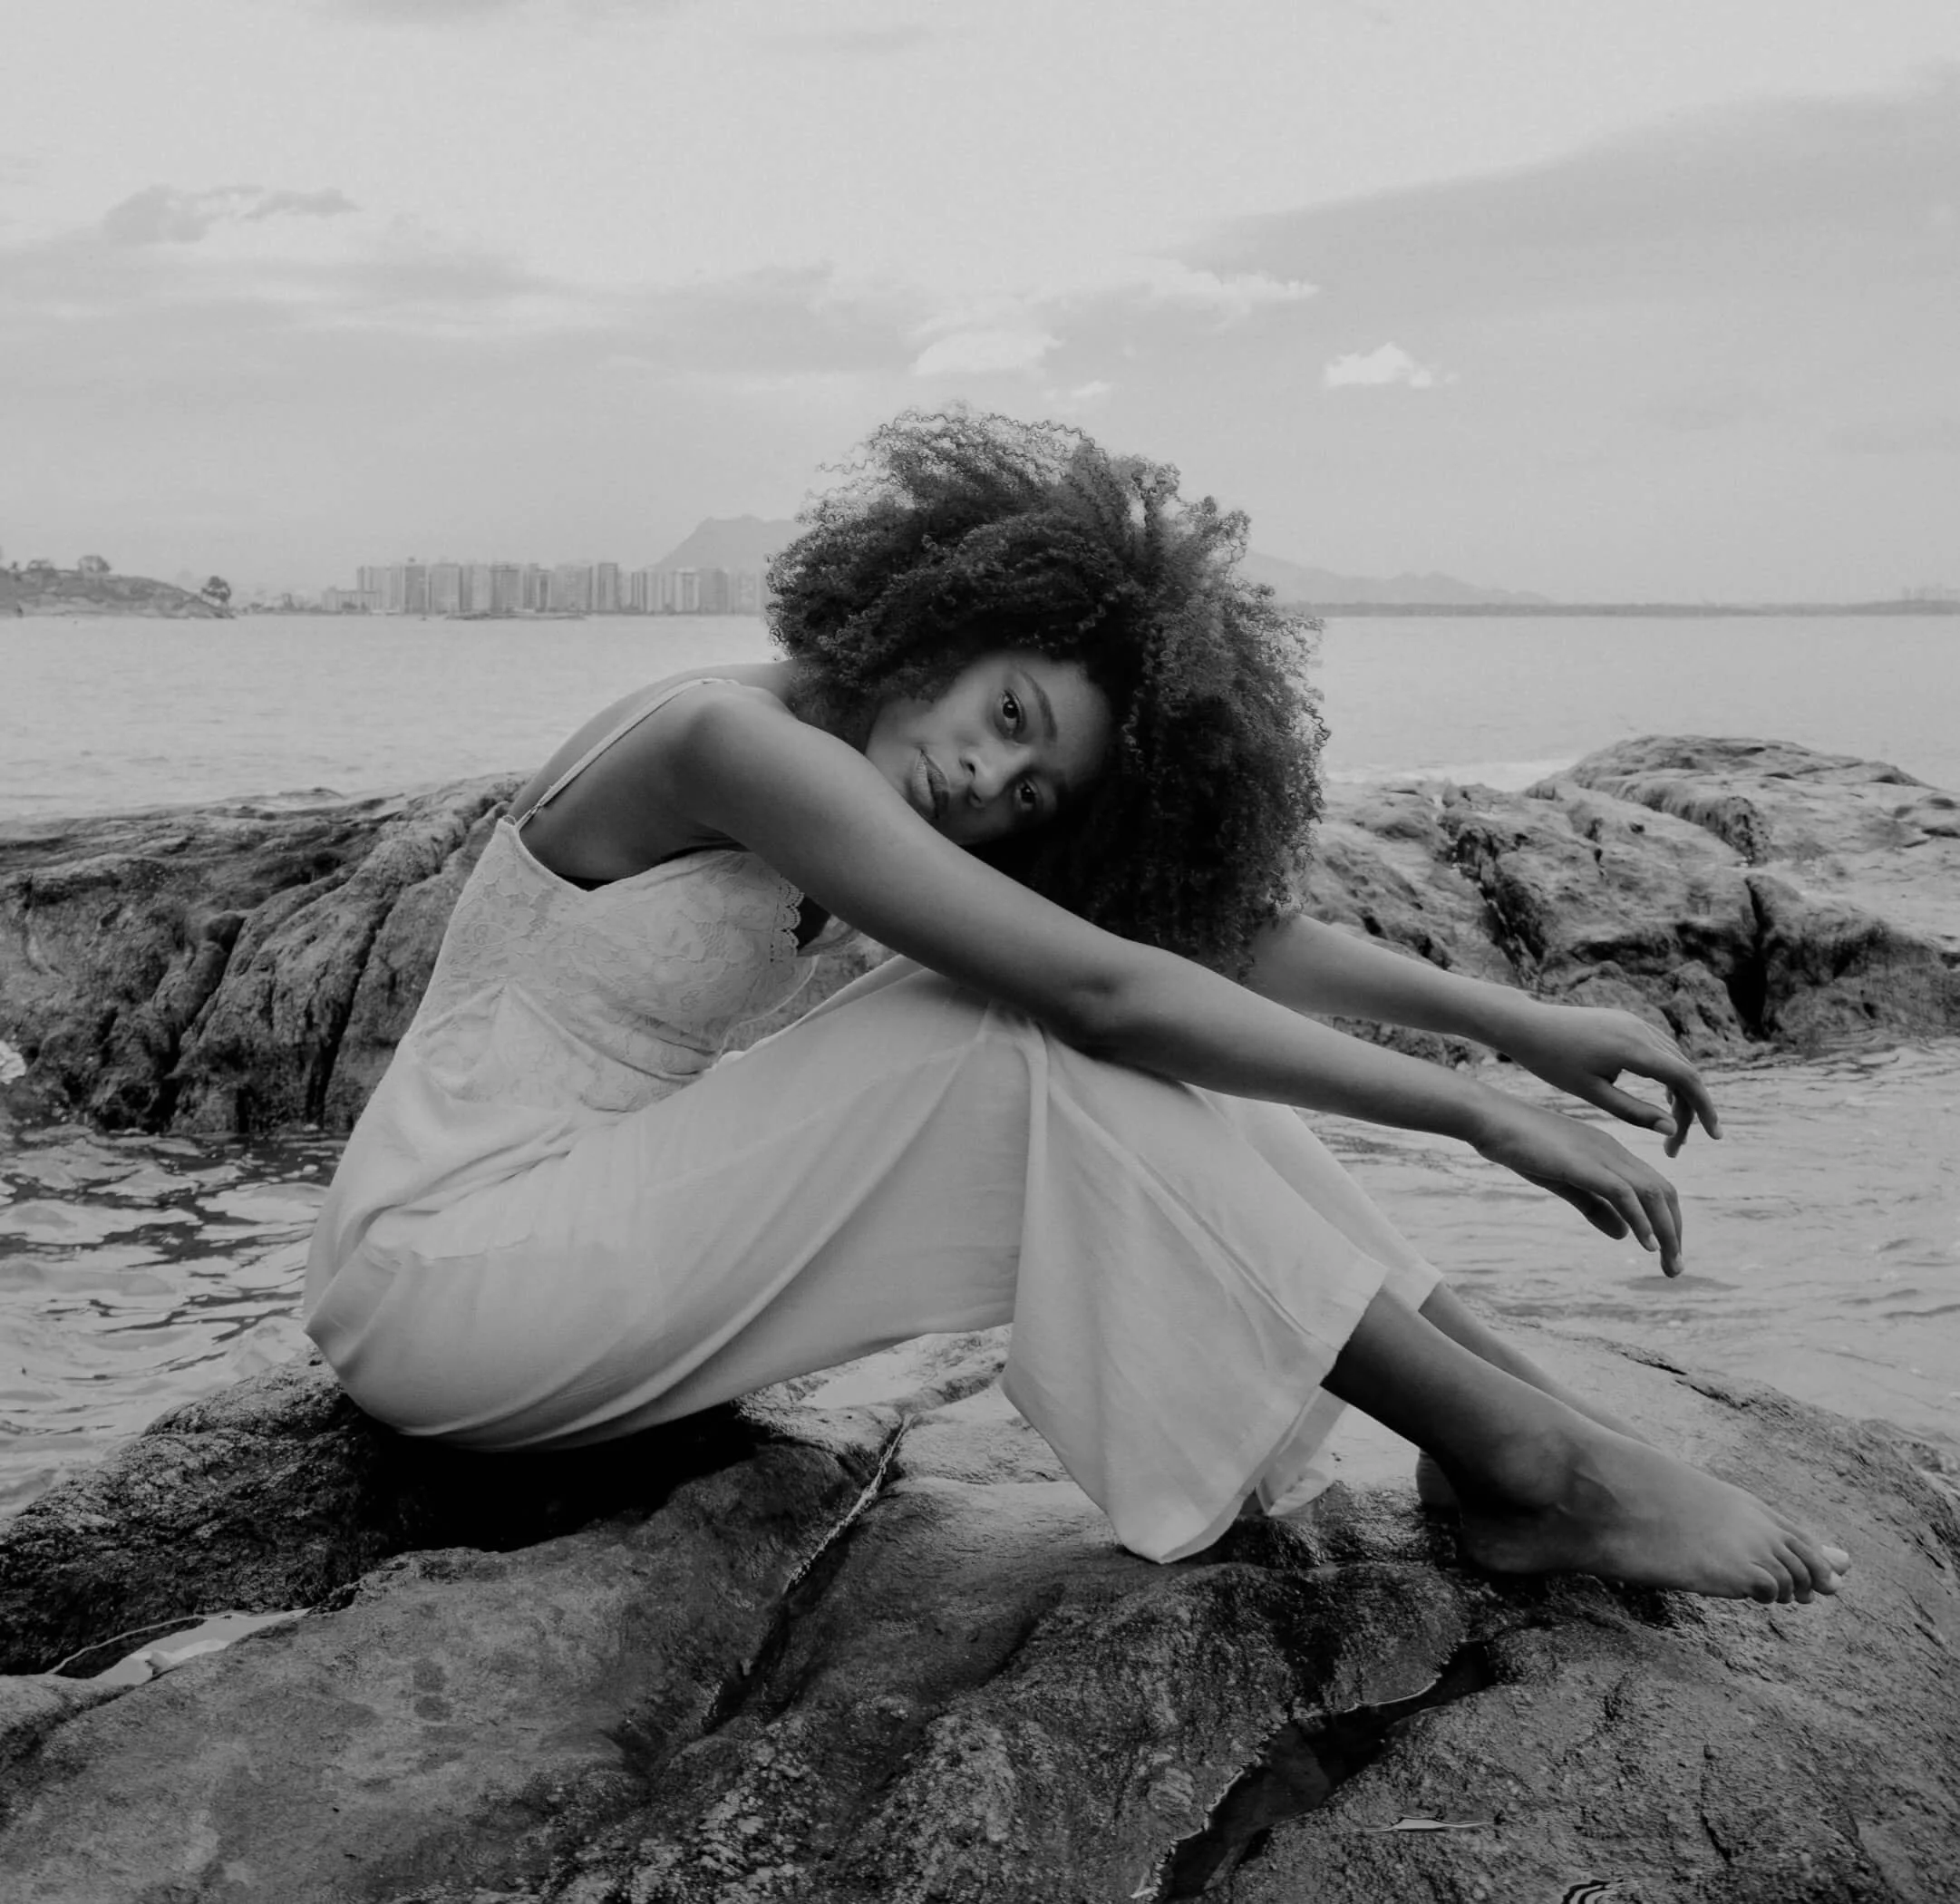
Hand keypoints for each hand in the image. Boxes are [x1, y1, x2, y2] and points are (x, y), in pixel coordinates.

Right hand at [1469, 1089, 1689, 1274]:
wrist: (1490, 1119)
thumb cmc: (1520, 1146)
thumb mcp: (1563, 1181)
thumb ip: (1594, 1206)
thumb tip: (1624, 1234)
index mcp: (1610, 1153)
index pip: (1655, 1188)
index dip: (1667, 1221)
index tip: (1666, 1252)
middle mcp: (1614, 1151)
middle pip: (1663, 1192)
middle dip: (1674, 1231)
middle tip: (1675, 1268)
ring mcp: (1601, 1155)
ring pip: (1651, 1194)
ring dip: (1666, 1232)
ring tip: (1669, 1264)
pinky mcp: (1584, 1163)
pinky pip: (1624, 1194)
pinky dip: (1641, 1220)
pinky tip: (1646, 1245)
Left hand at [1497, 1001, 1718, 1158]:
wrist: (1526, 1025)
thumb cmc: (1552, 1062)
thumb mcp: (1593, 1093)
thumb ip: (1633, 1112)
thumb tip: (1672, 1129)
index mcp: (1634, 1049)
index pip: (1687, 1080)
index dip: (1705, 1110)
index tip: (1715, 1137)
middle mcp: (1642, 1030)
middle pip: (1685, 1072)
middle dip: (1690, 1110)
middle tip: (1676, 1147)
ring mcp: (1635, 1022)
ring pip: (1676, 1060)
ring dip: (1681, 1093)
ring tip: (1673, 1128)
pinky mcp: (1627, 1021)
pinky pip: (1661, 1048)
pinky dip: (1669, 1074)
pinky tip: (1664, 1097)